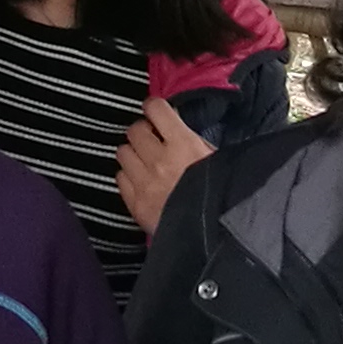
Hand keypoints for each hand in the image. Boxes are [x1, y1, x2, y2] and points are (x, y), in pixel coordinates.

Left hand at [118, 96, 216, 234]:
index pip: (155, 109)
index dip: (154, 108)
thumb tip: (178, 126)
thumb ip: (195, 141)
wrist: (215, 235)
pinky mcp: (135, 203)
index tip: (156, 112)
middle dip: (143, 132)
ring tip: (144, 160)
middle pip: (134, 130)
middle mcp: (159, 159)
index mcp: (183, 144)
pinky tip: (140, 181)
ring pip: (122, 152)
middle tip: (152, 139)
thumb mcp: (217, 160)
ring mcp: (144, 182)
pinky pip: (119, 178)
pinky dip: (127, 176)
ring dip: (132, 153)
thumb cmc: (223, 194)